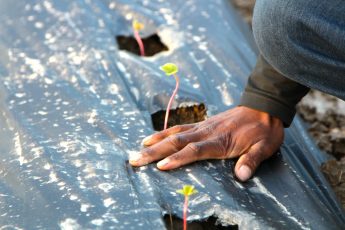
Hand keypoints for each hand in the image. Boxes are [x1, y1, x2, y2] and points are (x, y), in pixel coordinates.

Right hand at [129, 106, 283, 180]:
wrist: (263, 107)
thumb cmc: (263, 130)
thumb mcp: (264, 147)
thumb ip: (251, 160)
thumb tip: (241, 176)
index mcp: (220, 140)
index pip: (194, 150)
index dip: (178, 159)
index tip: (161, 166)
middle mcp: (207, 132)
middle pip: (176, 141)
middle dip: (155, 152)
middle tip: (136, 159)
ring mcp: (203, 126)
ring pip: (174, 133)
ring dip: (156, 141)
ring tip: (140, 148)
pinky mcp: (203, 124)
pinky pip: (180, 127)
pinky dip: (165, 132)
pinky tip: (156, 137)